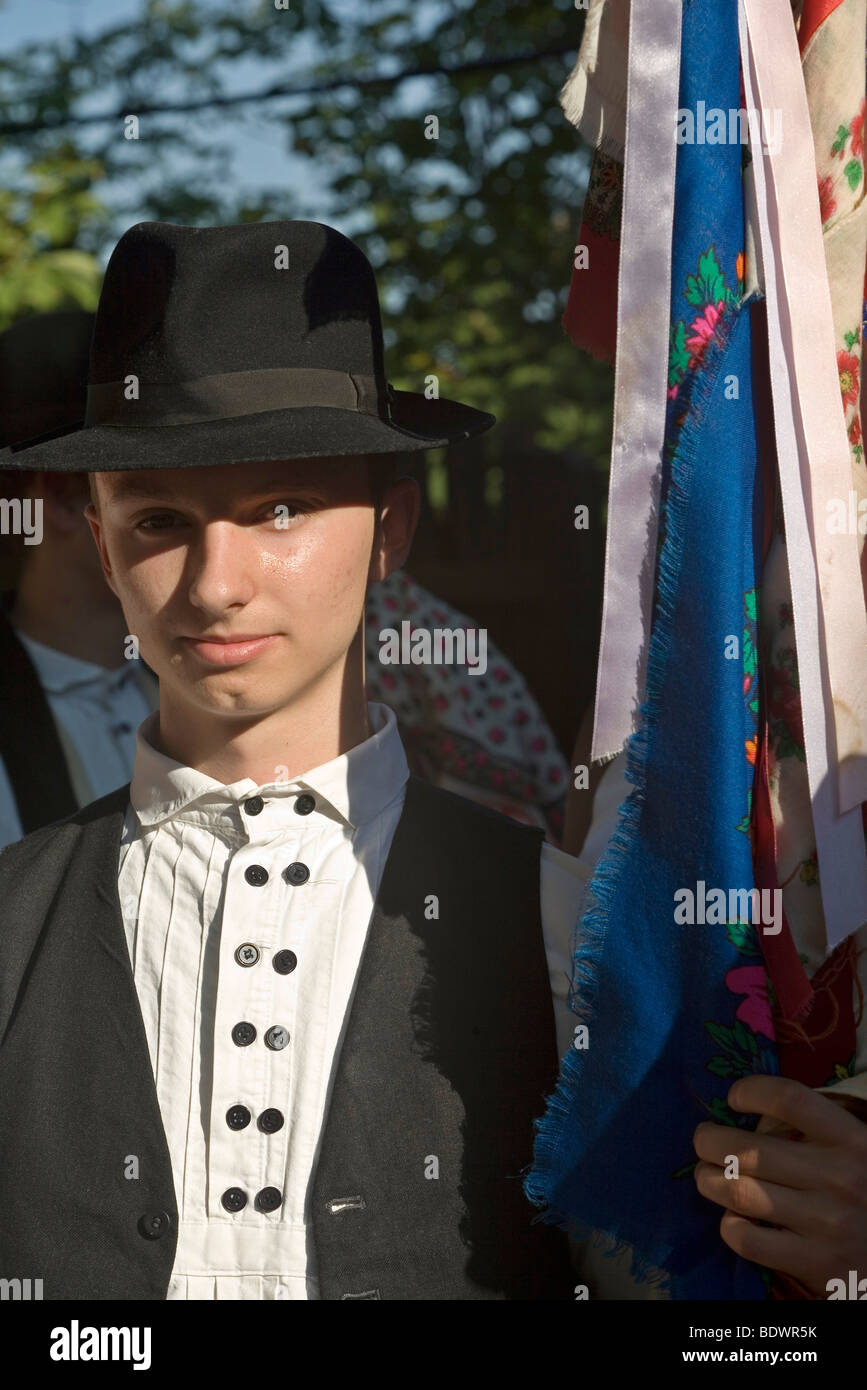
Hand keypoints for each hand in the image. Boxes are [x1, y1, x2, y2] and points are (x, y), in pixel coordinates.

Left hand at [692, 1075, 866, 1296]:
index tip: (734, 1098)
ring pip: (739, 1193)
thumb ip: (819, 1130)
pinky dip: (730, 1226)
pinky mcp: (816, 1263)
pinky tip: (734, 1218)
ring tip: (707, 1176)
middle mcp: (840, 1178)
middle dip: (710, 1141)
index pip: (789, 1099)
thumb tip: (754, 1114)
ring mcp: (827, 1224)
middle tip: (704, 1141)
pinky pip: (748, 1240)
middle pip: (748, 1150)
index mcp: (852, 1140)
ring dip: (709, 1180)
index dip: (751, 1091)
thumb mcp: (857, 1150)